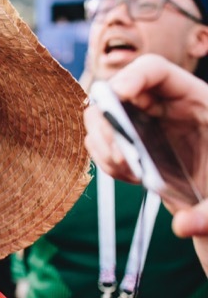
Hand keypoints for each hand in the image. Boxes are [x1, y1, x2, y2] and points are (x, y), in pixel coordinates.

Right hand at [83, 54, 207, 274]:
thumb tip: (184, 227)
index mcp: (197, 101)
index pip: (154, 70)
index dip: (131, 77)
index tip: (116, 97)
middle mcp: (164, 106)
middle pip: (116, 92)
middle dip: (109, 123)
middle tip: (122, 157)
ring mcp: (143, 122)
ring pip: (100, 116)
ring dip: (103, 145)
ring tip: (129, 172)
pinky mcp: (129, 141)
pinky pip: (100, 141)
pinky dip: (105, 160)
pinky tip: (129, 176)